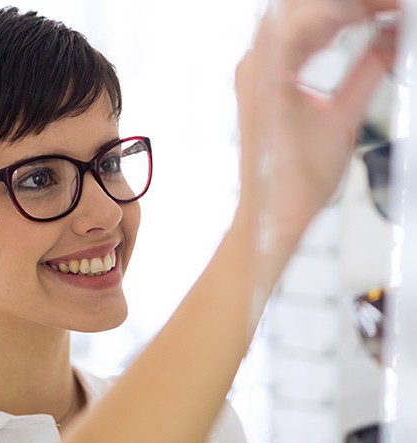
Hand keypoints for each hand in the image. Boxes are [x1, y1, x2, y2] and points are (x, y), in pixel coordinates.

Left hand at [235, 0, 398, 240]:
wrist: (270, 213)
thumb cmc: (293, 180)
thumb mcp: (344, 120)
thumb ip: (371, 69)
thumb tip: (395, 37)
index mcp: (267, 69)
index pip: (318, 12)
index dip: (361, 3)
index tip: (394, 5)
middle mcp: (255, 63)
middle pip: (303, 8)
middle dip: (354, 4)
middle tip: (392, 9)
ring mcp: (256, 69)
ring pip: (300, 17)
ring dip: (343, 11)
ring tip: (385, 14)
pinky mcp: (265, 79)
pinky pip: (297, 38)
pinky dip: (331, 25)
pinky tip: (361, 25)